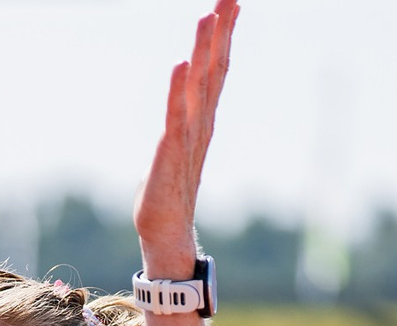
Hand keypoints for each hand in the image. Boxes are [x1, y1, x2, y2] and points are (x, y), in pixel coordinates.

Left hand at [134, 0, 236, 275]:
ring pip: (198, 86)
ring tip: (206, 17)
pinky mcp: (169, 154)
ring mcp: (188, 138)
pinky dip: (177, 90)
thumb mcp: (179, 142)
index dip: (224, 36)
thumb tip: (185, 93)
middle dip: (220, 33)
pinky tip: (181, 65)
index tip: (230, 3)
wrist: (166, 231)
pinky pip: (175, 117)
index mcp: (203, 118)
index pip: (218, 68)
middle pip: (214, 69)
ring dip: (203, 50)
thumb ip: (184, 115)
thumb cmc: (169, 187)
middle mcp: (201, 122)